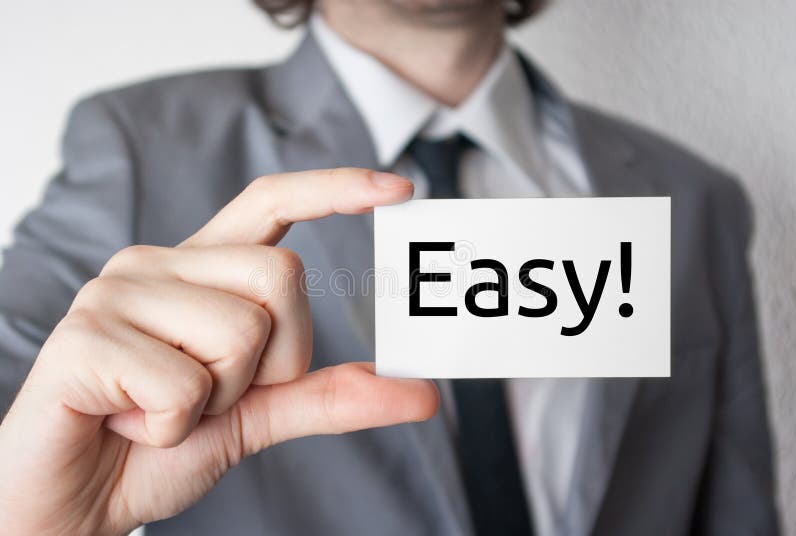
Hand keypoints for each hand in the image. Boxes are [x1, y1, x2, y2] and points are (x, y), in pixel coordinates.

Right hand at [0, 168, 437, 535]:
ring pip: (241, 334)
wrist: (74, 502)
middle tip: (212, 397)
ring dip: (219, 401)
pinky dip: (174, 427)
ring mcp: (115, 294)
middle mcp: (157, 264)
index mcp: (200, 270)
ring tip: (161, 412)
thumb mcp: (257, 415)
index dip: (334, 188)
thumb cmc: (159, 446)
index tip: (399, 187)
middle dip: (273, 360)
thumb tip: (423, 392)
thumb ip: (330, 395)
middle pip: (282, 278)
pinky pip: (184, 386)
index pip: (271, 200)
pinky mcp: (83, 339)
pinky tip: (130, 424)